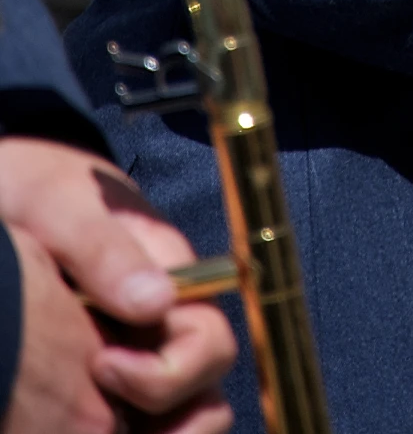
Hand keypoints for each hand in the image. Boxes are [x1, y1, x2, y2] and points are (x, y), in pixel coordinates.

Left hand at [0, 138, 234, 432]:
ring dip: (158, 431)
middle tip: (98, 402)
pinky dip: (121, 428)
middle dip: (171, 417)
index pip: (209, 343)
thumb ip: (105, 247)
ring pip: (182, 412)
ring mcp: (136, 346)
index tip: (101, 367)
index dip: (169, 375)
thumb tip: (158, 303)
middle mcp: (165, 316)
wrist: (10, 186)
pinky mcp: (105, 370)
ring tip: (100, 432)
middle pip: (205, 389)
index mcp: (170, 272)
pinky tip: (73, 423)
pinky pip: (135, 416)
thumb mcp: (59, 204)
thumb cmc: (36, 187)